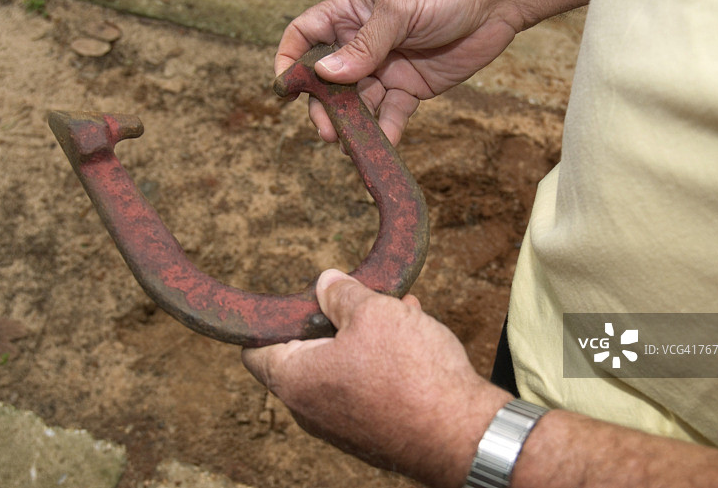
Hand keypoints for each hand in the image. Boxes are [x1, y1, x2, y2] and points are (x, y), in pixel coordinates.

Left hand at [242, 269, 512, 487]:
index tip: (301, 300)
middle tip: (360, 300)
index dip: (273, 319)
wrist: (461, 434)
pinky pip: (367, 386)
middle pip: (307, 354)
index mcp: (296, 381)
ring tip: (398, 312)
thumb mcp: (375, 313)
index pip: (256, 349)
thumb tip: (325, 283)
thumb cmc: (411, 376)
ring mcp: (342, 425)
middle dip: (334, 321)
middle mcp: (312, 410)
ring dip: (366, 336)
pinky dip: (383, 360)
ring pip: (343, 366)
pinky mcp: (372, 431)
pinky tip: (413, 334)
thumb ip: (342, 294)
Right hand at [275, 0, 522, 144]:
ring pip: (359, 101)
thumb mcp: (398, 9)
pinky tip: (383, 144)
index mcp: (349, 12)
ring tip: (349, 144)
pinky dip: (387, 130)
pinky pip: (393, 112)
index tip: (286, 89)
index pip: (305, 34)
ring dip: (352, 124)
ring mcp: (387, 66)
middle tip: (326, 129)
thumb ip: (364, 45)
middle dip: (324, 105)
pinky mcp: (412, 87)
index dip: (290, 59)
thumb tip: (325, 75)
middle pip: (329, 79)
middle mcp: (363, 42)